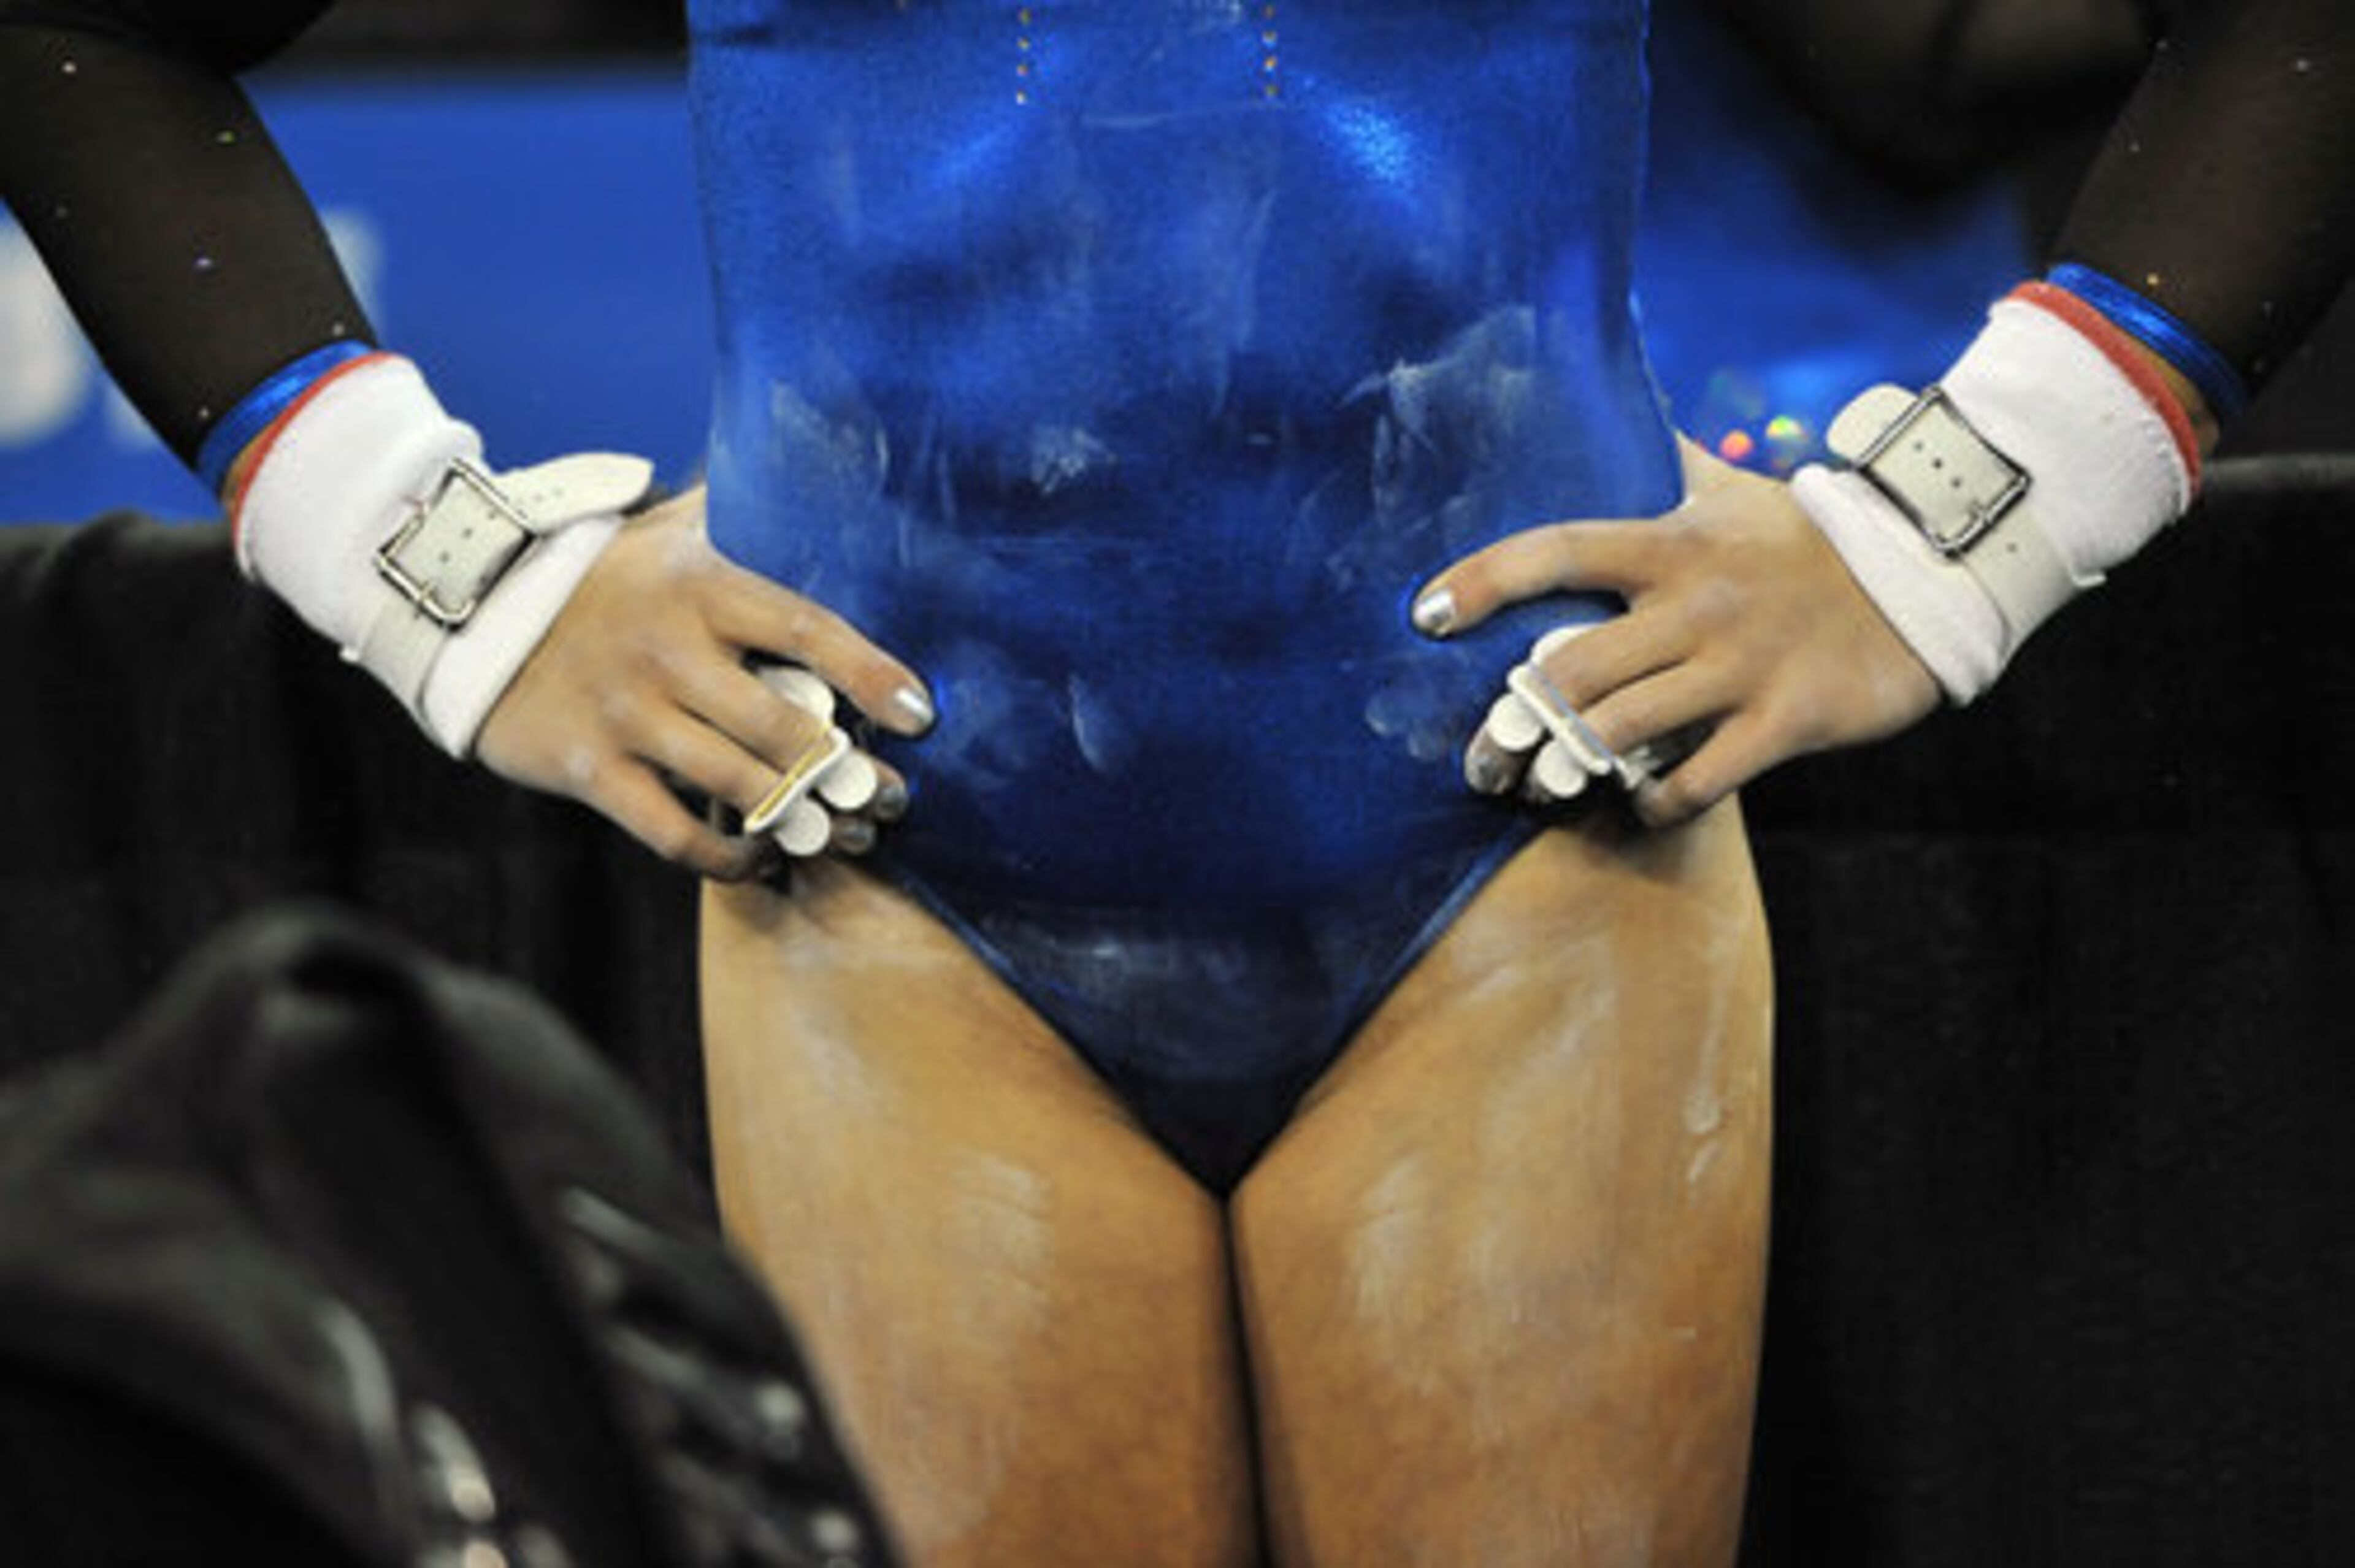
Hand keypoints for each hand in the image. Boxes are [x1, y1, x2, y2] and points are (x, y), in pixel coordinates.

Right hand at [476, 488, 932, 877]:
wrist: (476, 610)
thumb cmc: (606, 576)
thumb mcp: (668, 530)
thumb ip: (740, 510)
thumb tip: (823, 474)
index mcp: (701, 585)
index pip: (807, 629)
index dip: (870, 673)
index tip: (920, 714)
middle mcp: (667, 649)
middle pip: (781, 725)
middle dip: (849, 772)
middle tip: (893, 798)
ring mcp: (626, 713)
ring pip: (738, 784)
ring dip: (802, 820)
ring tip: (847, 836)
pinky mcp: (589, 768)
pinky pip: (675, 833)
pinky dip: (729, 858)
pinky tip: (764, 858)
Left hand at [1413, 439, 1940, 826]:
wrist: (1926, 576)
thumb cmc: (1808, 540)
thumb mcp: (1733, 491)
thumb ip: (1669, 457)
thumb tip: (1613, 394)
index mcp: (1671, 546)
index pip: (1557, 549)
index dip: (1485, 580)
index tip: (1425, 613)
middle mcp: (1696, 604)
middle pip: (1573, 666)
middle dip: (1512, 724)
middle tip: (1482, 761)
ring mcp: (1740, 665)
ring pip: (1623, 729)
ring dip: (1569, 770)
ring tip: (1544, 791)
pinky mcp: (1787, 720)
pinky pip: (1699, 778)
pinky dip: (1657, 801)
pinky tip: (1643, 802)